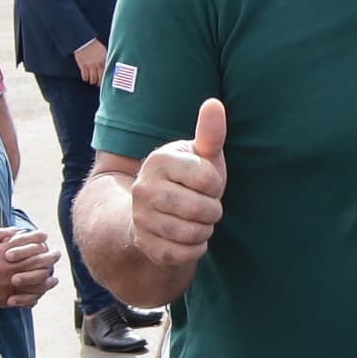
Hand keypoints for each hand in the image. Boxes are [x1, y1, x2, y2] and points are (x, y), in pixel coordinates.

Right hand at [0, 225, 59, 311]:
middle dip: (50, 257)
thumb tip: (15, 231)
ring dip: (48, 279)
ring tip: (54, 278)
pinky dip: (35, 297)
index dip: (39, 238)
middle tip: (56, 255)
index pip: (29, 242)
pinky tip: (38, 295)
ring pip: (37, 282)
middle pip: (39, 261)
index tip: (45, 237)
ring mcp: (8, 284)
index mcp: (3, 251)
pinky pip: (26, 299)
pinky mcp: (4, 299)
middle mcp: (9, 267)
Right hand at [74, 38, 107, 87]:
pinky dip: (86, 78)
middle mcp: (98, 64)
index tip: (108, 82)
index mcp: (104, 60)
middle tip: (99, 85)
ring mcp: (90, 65)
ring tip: (92, 81)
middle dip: (100, 83)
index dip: (108, 79)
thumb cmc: (94, 45)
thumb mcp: (104, 51)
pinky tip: (86, 78)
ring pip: (93, 79)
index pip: (108, 73)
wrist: (84, 40)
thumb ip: (107, 59)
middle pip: (101, 78)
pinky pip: (85, 76)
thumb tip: (111, 66)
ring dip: (93, 81)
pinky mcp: (82, 65)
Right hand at [131, 101, 229, 265]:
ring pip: (194, 233)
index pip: (208, 179)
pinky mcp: (145, 245)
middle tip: (204, 206)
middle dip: (213, 210)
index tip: (206, 184)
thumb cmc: (187, 179)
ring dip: (204, 230)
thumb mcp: (201, 155)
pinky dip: (195, 248)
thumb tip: (214, 103)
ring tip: (197, 221)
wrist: (154, 212)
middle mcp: (142, 188)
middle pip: (202, 209)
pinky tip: (188, 237)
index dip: (215, 185)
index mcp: (159, 160)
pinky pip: (184, 254)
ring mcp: (141, 218)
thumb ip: (210, 132)